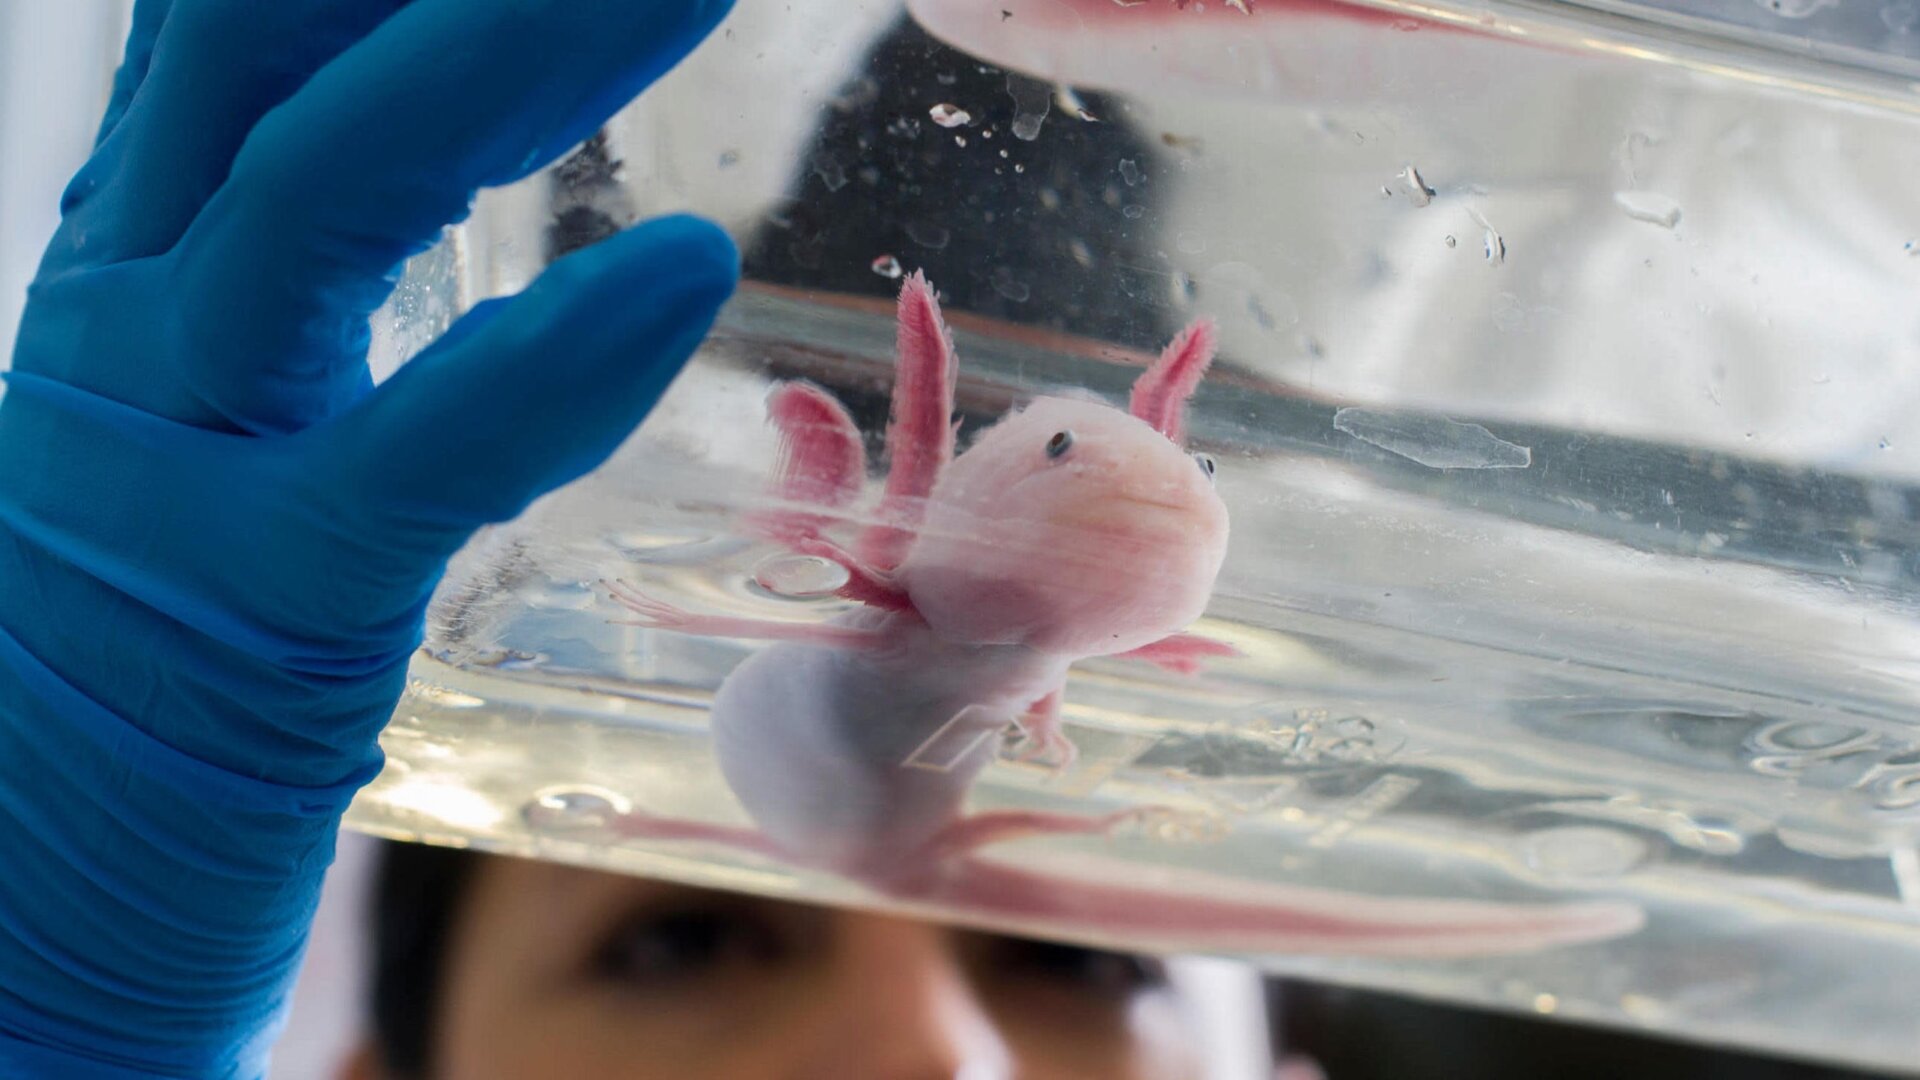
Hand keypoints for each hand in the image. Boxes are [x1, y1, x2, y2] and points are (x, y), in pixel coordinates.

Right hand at [0, 1, 734, 1073]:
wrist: (26, 883)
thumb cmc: (145, 640)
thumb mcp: (199, 413)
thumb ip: (285, 277)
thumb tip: (409, 161)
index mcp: (129, 262)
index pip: (236, 34)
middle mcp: (130, 317)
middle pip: (266, 47)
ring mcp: (177, 452)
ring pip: (324, 192)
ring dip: (511, 54)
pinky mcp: (263, 601)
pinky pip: (415, 452)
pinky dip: (552, 358)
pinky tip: (685, 268)